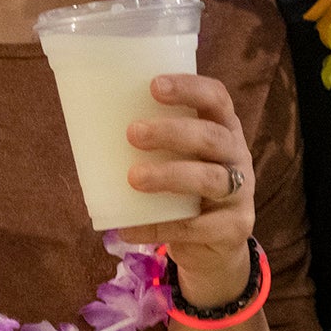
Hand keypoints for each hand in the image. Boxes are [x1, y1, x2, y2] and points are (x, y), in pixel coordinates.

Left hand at [117, 74, 256, 305]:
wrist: (212, 245)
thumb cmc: (184, 189)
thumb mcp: (179, 158)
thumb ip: (153, 143)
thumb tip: (90, 125)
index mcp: (224, 128)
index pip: (216, 98)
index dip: (189, 88)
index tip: (154, 85)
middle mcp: (237, 155)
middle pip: (212, 137)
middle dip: (172, 132)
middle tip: (132, 133)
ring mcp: (240, 193)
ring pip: (209, 178)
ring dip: (169, 175)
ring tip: (134, 178)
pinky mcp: (235, 228)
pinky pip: (196, 227)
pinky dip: (160, 227)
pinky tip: (129, 229)